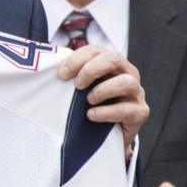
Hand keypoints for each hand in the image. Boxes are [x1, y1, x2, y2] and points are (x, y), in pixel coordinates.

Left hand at [56, 45, 147, 159]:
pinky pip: (128, 109)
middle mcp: (127, 72)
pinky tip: (92, 115)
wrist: (108, 135)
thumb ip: (70, 76)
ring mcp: (136, 92)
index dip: (77, 59)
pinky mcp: (141, 112)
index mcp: (111, 62)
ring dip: (103, 90)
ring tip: (88, 100)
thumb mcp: (81, 88)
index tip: (61, 74)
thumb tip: (45, 69)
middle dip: (91, 69)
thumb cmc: (91, 105)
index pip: (96, 50)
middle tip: (77, 85)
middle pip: (114, 58)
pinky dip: (107, 112)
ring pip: (126, 82)